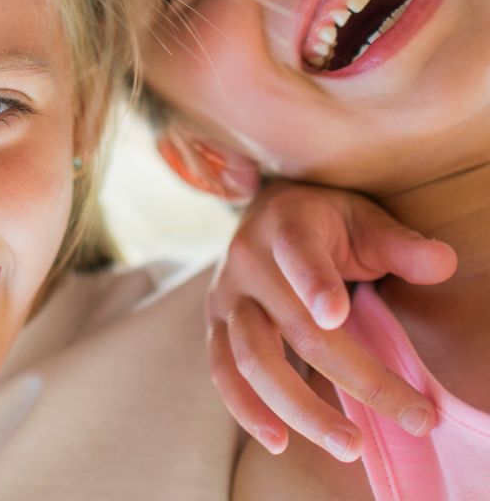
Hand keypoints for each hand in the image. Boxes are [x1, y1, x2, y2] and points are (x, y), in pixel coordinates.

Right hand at [208, 181, 456, 460]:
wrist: (264, 213)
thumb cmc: (324, 221)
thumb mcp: (361, 219)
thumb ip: (398, 244)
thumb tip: (443, 263)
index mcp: (286, 226)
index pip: (298, 253)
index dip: (314, 283)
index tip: (337, 316)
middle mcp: (247, 260)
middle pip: (296, 327)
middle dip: (357, 378)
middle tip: (415, 417)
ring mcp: (227, 295)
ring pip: (254, 358)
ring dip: (300, 408)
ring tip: (349, 446)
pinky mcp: (216, 324)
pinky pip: (223, 371)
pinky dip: (245, 409)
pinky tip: (278, 441)